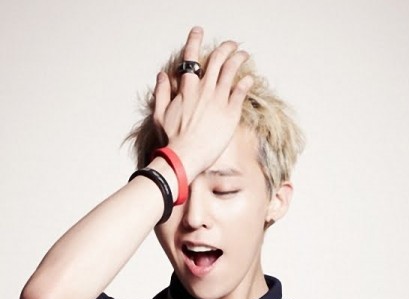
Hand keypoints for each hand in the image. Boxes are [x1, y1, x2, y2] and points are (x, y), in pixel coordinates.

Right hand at [152, 25, 253, 183]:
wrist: (184, 157)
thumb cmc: (171, 140)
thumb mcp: (160, 114)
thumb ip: (162, 92)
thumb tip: (162, 75)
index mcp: (187, 88)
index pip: (191, 57)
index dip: (195, 41)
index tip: (199, 31)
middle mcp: (204, 89)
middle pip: (217, 59)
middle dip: (225, 47)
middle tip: (230, 45)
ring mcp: (219, 100)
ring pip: (231, 70)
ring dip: (238, 58)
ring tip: (243, 54)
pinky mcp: (231, 113)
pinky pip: (241, 91)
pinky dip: (245, 82)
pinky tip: (248, 78)